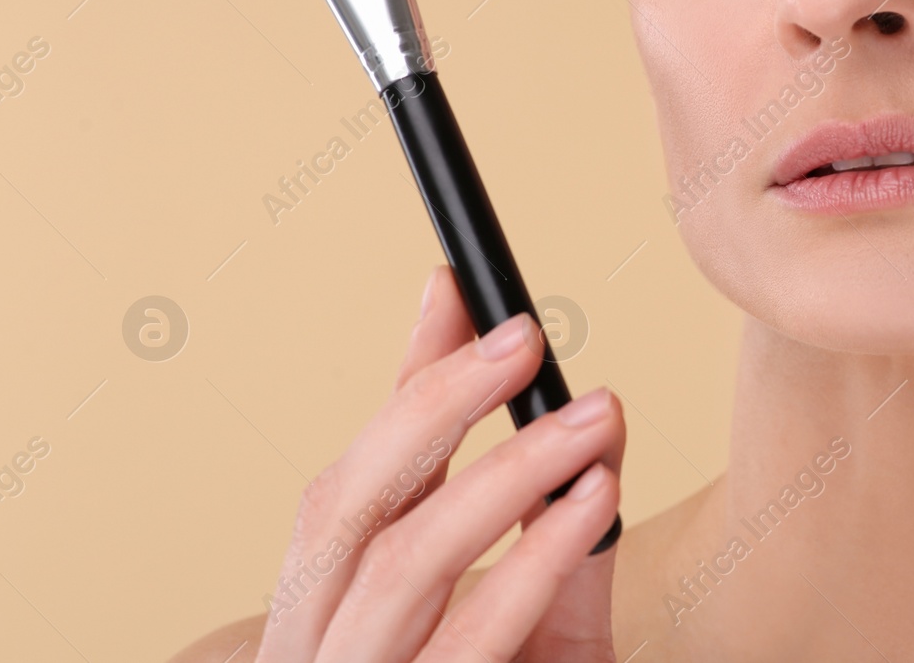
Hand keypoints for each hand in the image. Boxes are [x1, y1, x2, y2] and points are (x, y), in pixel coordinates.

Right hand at [256, 265, 624, 662]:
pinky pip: (467, 642)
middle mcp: (318, 647)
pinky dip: (532, 562)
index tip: (459, 286)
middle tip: (525, 336)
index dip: (407, 378)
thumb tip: (581, 400)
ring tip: (595, 416)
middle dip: (435, 406)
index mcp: (330, 611)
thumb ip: (545, 517)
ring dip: (505, 473)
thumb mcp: (539, 612)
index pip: (353, 477)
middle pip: (345, 504)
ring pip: (400, 562)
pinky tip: (593, 502)